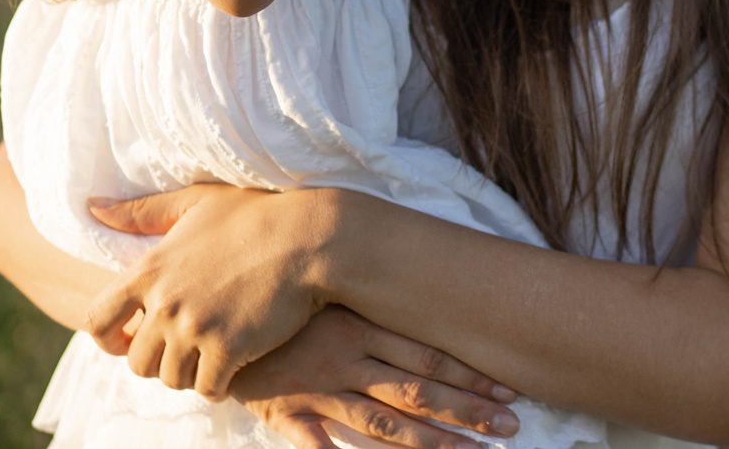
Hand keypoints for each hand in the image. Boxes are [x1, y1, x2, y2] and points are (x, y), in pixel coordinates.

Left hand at [84, 184, 339, 398]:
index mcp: (150, 269)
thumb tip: (92, 207)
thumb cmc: (256, 215)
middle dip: (158, 361)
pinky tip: (234, 369)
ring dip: (190, 374)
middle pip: (137, 361)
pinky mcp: (228, 349)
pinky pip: (208, 389)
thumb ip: (141, 212)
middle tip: (185, 349)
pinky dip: (218, 386)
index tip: (127, 342)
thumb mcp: (195, 202)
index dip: (106, 339)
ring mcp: (195, 328)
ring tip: (211, 356)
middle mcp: (165, 302)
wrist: (309, 236)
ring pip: (172, 379)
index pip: (96, 319)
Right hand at [233, 307, 520, 448]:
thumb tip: (428, 306)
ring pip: (383, 424)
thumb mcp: (330, 295)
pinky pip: (319, 447)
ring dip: (431, 442)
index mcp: (360, 326)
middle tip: (511, 426)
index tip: (509, 388)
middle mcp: (345, 358)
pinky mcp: (286, 413)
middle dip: (468, 410)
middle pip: (417, 391)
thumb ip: (373, 306)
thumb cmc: (282, 298)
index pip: (428, 355)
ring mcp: (317, 390)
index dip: (471, 374)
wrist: (216, 308)